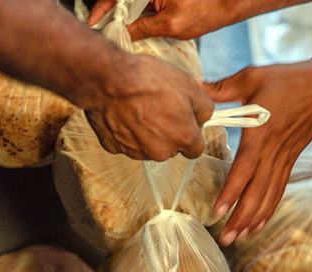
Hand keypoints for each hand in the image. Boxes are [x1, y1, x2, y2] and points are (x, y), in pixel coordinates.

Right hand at [84, 54, 211, 160]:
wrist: (108, 79)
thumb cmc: (148, 79)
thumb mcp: (189, 84)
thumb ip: (204, 107)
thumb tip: (203, 116)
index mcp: (183, 138)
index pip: (196, 148)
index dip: (191, 131)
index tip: (184, 119)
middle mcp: (161, 152)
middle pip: (171, 147)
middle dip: (168, 132)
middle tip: (159, 106)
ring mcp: (136, 152)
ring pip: (148, 147)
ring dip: (147, 132)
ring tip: (139, 106)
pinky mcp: (114, 147)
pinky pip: (126, 142)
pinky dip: (126, 131)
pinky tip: (123, 112)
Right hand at [87, 0, 260, 40]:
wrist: (231, 1)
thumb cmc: (207, 9)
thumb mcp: (171, 24)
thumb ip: (144, 28)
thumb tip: (123, 35)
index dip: (102, 8)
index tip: (93, 23)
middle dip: (110, 14)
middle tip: (100, 32)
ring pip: (131, 2)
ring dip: (122, 16)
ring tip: (113, 34)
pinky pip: (142, 3)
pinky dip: (135, 15)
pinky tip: (131, 30)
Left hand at [206, 62, 311, 244]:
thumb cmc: (286, 79)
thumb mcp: (251, 77)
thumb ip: (221, 87)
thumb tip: (193, 85)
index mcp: (261, 133)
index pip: (244, 169)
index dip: (231, 192)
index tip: (217, 211)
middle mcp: (273, 151)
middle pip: (256, 192)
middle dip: (241, 217)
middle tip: (225, 238)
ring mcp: (284, 158)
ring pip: (269, 195)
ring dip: (254, 219)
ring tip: (238, 237)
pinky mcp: (291, 159)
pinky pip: (279, 189)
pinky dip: (269, 208)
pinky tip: (258, 223)